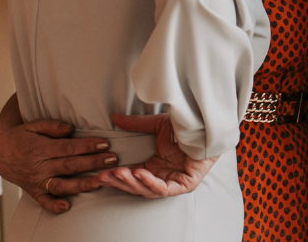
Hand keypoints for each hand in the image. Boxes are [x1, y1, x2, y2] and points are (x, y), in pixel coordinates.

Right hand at [0, 118, 117, 213]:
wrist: (0, 154)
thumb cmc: (22, 137)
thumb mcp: (33, 125)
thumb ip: (52, 126)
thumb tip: (71, 129)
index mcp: (40, 149)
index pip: (68, 148)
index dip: (87, 146)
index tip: (105, 144)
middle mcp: (39, 167)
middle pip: (70, 166)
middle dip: (93, 163)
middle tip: (113, 160)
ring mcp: (37, 182)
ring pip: (62, 186)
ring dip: (82, 185)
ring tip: (101, 182)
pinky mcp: (34, 192)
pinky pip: (44, 202)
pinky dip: (55, 206)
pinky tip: (68, 206)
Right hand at [96, 113, 217, 198]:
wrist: (208, 123)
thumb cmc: (187, 125)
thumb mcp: (157, 125)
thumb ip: (136, 124)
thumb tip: (114, 117)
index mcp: (156, 167)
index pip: (132, 176)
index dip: (115, 176)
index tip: (99, 173)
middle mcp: (164, 176)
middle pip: (136, 186)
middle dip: (118, 182)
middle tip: (102, 177)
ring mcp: (175, 182)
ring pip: (147, 190)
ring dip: (131, 183)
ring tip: (117, 173)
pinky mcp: (185, 185)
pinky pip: (164, 188)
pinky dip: (150, 182)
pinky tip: (139, 173)